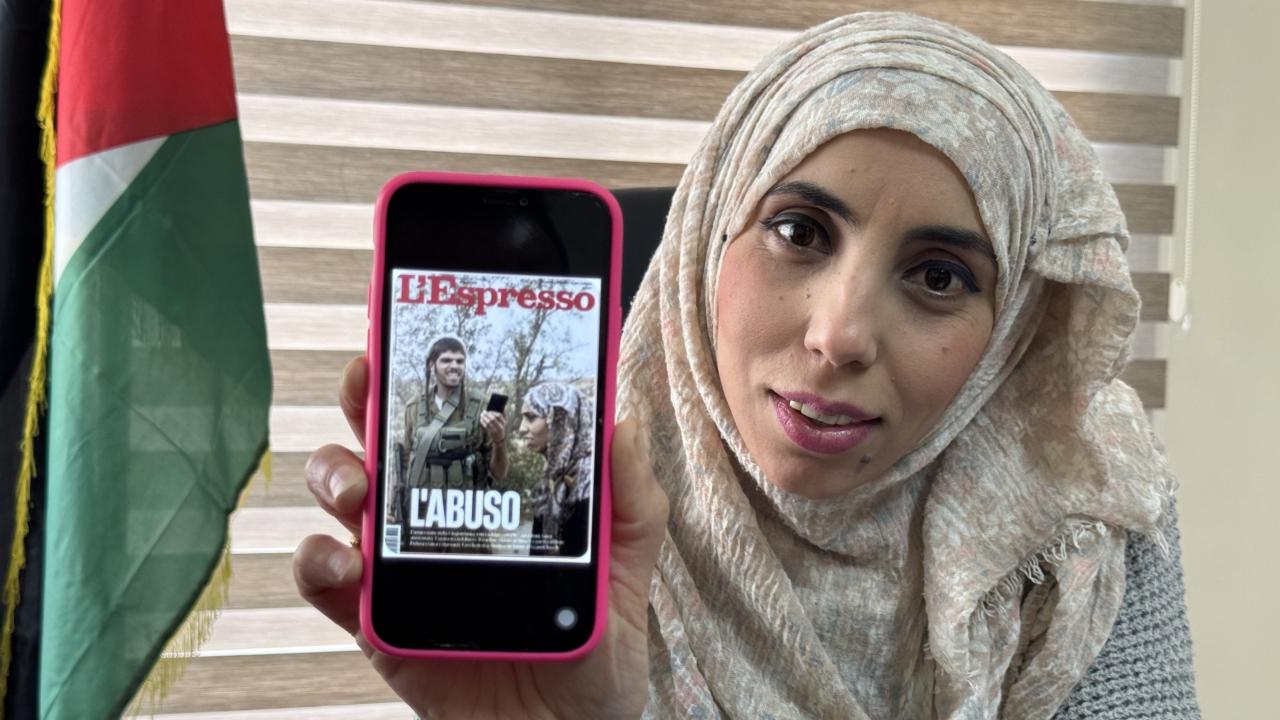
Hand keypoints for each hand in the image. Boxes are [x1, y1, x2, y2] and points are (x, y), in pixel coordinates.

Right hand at [295, 356, 668, 718]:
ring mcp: (401, 566)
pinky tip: (345, 560)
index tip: (415, 326)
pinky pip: (326, 580)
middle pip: (384, 437)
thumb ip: (630, 501)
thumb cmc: (592, 651)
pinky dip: (319, 560)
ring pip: (342, 494)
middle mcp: (438, 517)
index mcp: (492, 494)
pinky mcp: (376, 621)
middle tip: (367, 380)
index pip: (455, 419)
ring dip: (333, 471)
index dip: (428, 371)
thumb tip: (622, 424)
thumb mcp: (627, 568)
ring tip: (358, 486)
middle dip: (364, 395)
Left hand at [480, 410, 505, 443]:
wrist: (499, 438)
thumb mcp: (504, 422)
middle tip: (483, 412)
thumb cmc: (501, 428)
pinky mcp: (491, 433)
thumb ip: (504, 415)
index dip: (493, 412)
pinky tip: (481, 419)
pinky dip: (482, 422)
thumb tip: (504, 408)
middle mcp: (500, 427)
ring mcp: (495, 430)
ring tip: (481, 415)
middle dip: (487, 414)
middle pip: (493, 419)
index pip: (499, 415)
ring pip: (488, 422)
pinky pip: (485, 426)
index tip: (489, 411)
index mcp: (504, 423)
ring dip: (484, 418)